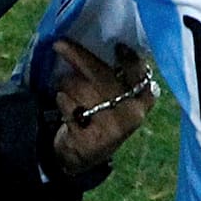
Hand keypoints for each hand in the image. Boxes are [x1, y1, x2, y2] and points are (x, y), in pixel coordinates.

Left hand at [51, 40, 153, 174]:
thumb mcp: (121, 104)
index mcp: (140, 105)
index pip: (139, 75)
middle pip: (101, 76)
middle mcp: (129, 115)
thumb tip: (116, 47)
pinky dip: (62, 101)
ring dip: (67, 84)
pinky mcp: (88, 137)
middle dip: (78, 56)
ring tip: (69, 90)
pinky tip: (66, 106)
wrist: (84, 156)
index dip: (130, 60)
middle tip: (60, 44)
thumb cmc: (103, 120)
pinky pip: (67, 106)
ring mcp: (109, 127)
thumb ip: (123, 80)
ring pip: (79, 88)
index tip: (118, 47)